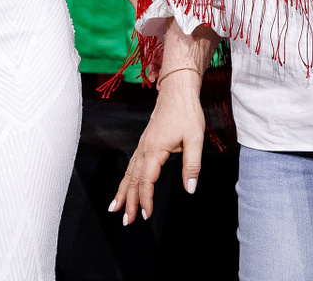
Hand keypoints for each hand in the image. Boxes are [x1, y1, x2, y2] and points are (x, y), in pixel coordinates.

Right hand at [110, 72, 206, 224]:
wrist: (176, 91)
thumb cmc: (187, 113)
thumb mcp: (196, 139)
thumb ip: (192, 165)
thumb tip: (189, 188)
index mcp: (155, 149)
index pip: (146, 179)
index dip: (145, 198)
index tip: (146, 214)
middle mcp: (144, 148)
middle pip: (133, 179)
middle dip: (128, 200)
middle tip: (126, 220)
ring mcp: (143, 145)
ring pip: (129, 172)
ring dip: (123, 191)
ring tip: (116, 208)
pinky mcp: (145, 143)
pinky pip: (132, 165)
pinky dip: (127, 179)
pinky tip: (126, 186)